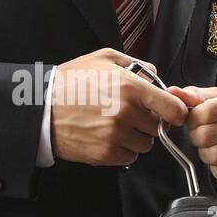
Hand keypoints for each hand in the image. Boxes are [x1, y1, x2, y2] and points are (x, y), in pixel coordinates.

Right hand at [51, 49, 188, 165]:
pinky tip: (106, 136)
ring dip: (136, 138)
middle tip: (129, 114)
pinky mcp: (105, 153)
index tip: (172, 113)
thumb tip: (157, 75)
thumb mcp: (103, 58)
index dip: (176, 112)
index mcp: (130, 87)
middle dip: (148, 122)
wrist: (41, 109)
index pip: (174, 109)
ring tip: (115, 125)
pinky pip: (129, 158)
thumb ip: (136, 64)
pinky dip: (123, 150)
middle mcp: (126, 112)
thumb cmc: (70, 82)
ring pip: (145, 145)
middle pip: (158, 128)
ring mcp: (116, 135)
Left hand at [167, 84, 216, 188]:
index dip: (193, 120)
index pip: (204, 112)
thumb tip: (170, 92)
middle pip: (207, 136)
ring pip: (215, 156)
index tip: (197, 122)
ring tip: (214, 149)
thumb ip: (195, 96)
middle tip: (204, 138)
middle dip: (198, 139)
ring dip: (207, 155)